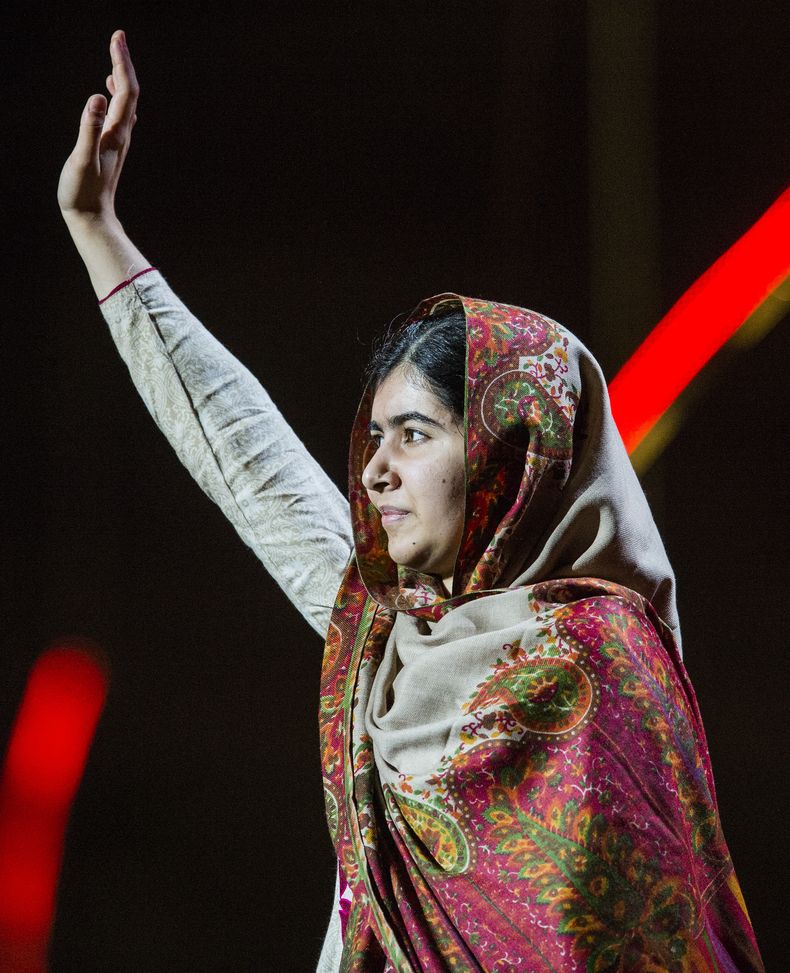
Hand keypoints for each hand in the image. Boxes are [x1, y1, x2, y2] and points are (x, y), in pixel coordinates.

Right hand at [58, 30, 138, 224]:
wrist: (92, 219)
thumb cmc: (83, 192)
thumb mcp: (83, 159)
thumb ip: (89, 128)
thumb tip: (97, 98)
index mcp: (116, 133)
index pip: (125, 91)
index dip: (122, 62)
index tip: (118, 37)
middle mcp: (122, 135)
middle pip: (129, 92)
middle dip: (123, 62)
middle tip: (118, 36)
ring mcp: (118, 141)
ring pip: (126, 103)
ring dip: (122, 77)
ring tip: (116, 56)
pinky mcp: (111, 148)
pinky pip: (119, 115)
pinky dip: (116, 96)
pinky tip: (109, 93)